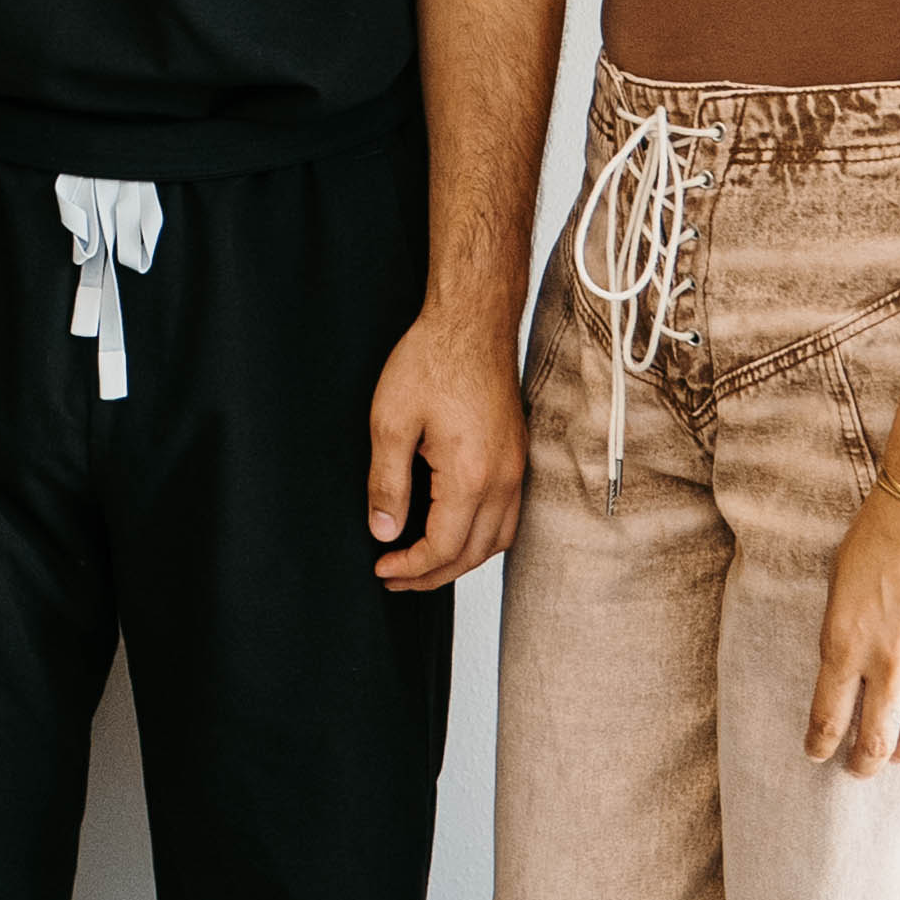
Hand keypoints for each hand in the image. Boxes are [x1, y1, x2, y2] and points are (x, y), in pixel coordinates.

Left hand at [364, 304, 528, 588]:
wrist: (472, 322)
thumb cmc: (431, 361)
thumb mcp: (390, 421)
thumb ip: (387, 484)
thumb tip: (384, 532)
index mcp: (471, 476)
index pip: (443, 548)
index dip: (411, 568)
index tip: (382, 569)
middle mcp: (503, 480)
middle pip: (474, 554)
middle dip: (432, 575)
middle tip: (395, 577)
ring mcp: (516, 468)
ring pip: (498, 541)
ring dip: (461, 560)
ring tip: (422, 564)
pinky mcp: (517, 456)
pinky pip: (507, 517)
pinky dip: (481, 538)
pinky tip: (454, 532)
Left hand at [806, 468, 899, 774]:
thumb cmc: (880, 535)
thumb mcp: (840, 586)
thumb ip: (842, 634)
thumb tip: (846, 671)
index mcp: (843, 644)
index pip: (827, 717)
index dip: (821, 744)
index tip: (817, 754)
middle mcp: (886, 665)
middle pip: (872, 741)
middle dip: (861, 764)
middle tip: (857, 770)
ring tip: (896, 757)